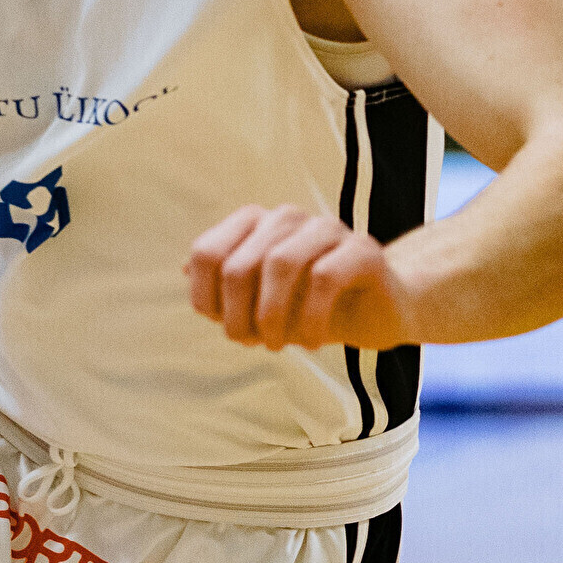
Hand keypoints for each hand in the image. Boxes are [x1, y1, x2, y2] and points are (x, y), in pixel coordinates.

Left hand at [186, 203, 411, 348]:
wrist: (379, 311)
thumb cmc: (312, 306)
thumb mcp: (260, 301)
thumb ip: (225, 284)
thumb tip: (183, 269)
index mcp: (257, 223)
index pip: (207, 254)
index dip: (207, 299)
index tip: (225, 326)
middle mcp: (289, 217)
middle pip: (238, 266)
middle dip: (238, 318)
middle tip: (253, 344)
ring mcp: (328, 228)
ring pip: (280, 263)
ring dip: (272, 318)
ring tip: (279, 345)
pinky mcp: (363, 249)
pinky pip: (325, 277)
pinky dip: (311, 319)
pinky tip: (313, 343)